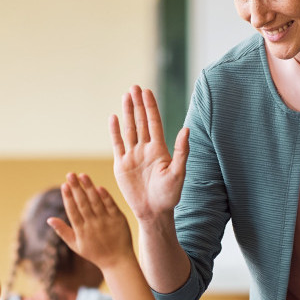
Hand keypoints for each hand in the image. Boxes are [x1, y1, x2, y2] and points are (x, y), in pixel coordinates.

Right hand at [47, 173, 134, 271]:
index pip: (73, 211)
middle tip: (70, 174)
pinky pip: (111, 205)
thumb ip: (63, 231)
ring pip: (96, 202)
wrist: (117, 261)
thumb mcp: (76, 245)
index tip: (64, 185)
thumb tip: (49, 219)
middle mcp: (93, 225)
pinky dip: (105, 196)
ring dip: (89, 187)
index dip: (68, 198)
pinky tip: (98, 186)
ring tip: (82, 175)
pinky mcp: (118, 219)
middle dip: (76, 188)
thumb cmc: (94, 253)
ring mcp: (106, 222)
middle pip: (83, 203)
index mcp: (81, 231)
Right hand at [110, 86, 188, 222]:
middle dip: (138, 104)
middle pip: (141, 122)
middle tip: (134, 87)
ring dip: (127, 113)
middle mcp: (146, 149)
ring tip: (125, 96)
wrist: (154, 212)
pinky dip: (115, 131)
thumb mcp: (178, 173)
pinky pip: (117, 144)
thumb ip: (181, 151)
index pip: (154, 123)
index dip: (150, 107)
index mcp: (160, 150)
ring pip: (129, 129)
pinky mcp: (121, 165)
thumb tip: (186, 129)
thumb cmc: (170, 195)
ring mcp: (133, 156)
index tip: (147, 91)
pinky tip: (114, 117)